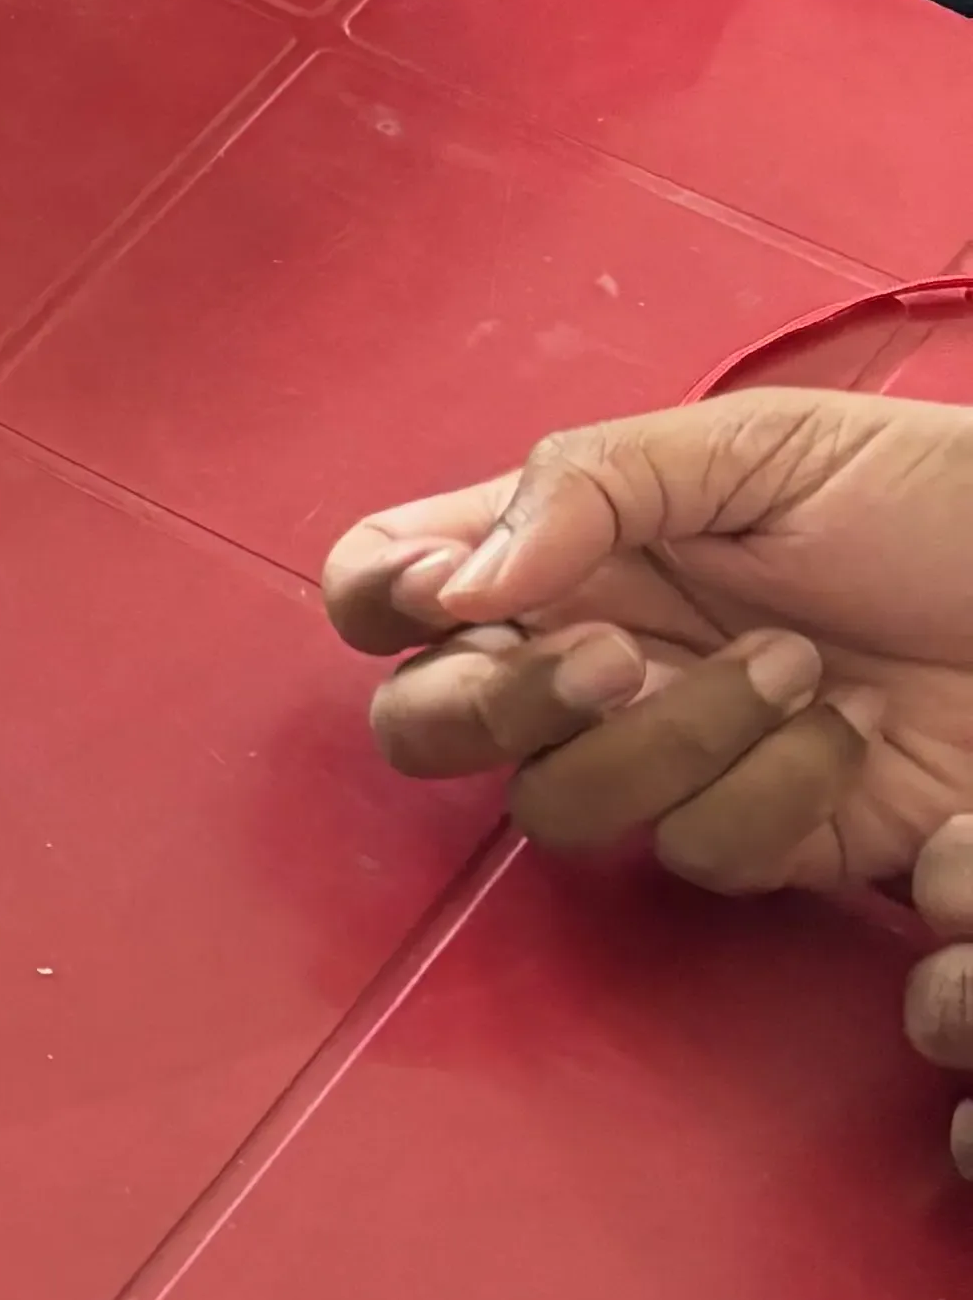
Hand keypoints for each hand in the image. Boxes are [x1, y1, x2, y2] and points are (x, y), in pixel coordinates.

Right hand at [322, 390, 972, 885]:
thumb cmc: (939, 500)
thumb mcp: (763, 446)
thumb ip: (592, 484)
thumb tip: (456, 582)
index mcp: (568, 542)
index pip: (391, 580)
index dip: (382, 596)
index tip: (451, 592)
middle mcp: (586, 649)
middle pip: (426, 726)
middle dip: (499, 707)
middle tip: (615, 660)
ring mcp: (660, 750)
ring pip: (556, 807)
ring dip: (680, 740)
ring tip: (800, 666)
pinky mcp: (748, 833)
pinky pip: (690, 853)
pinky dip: (776, 793)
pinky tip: (852, 733)